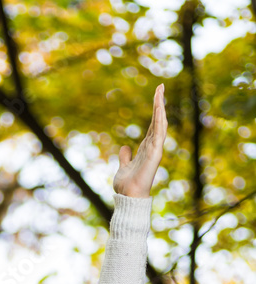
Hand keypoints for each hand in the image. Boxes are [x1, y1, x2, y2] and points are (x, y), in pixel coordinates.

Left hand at [113, 83, 166, 197]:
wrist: (128, 197)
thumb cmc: (127, 186)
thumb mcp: (123, 167)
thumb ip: (125, 157)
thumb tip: (125, 147)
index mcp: (146, 149)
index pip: (151, 125)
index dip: (154, 111)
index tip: (156, 96)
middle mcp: (152, 147)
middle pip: (157, 120)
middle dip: (159, 103)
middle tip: (160, 86)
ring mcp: (155, 149)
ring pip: (159, 124)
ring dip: (160, 107)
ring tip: (160, 91)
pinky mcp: (155, 153)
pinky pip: (158, 133)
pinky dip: (159, 120)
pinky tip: (160, 107)